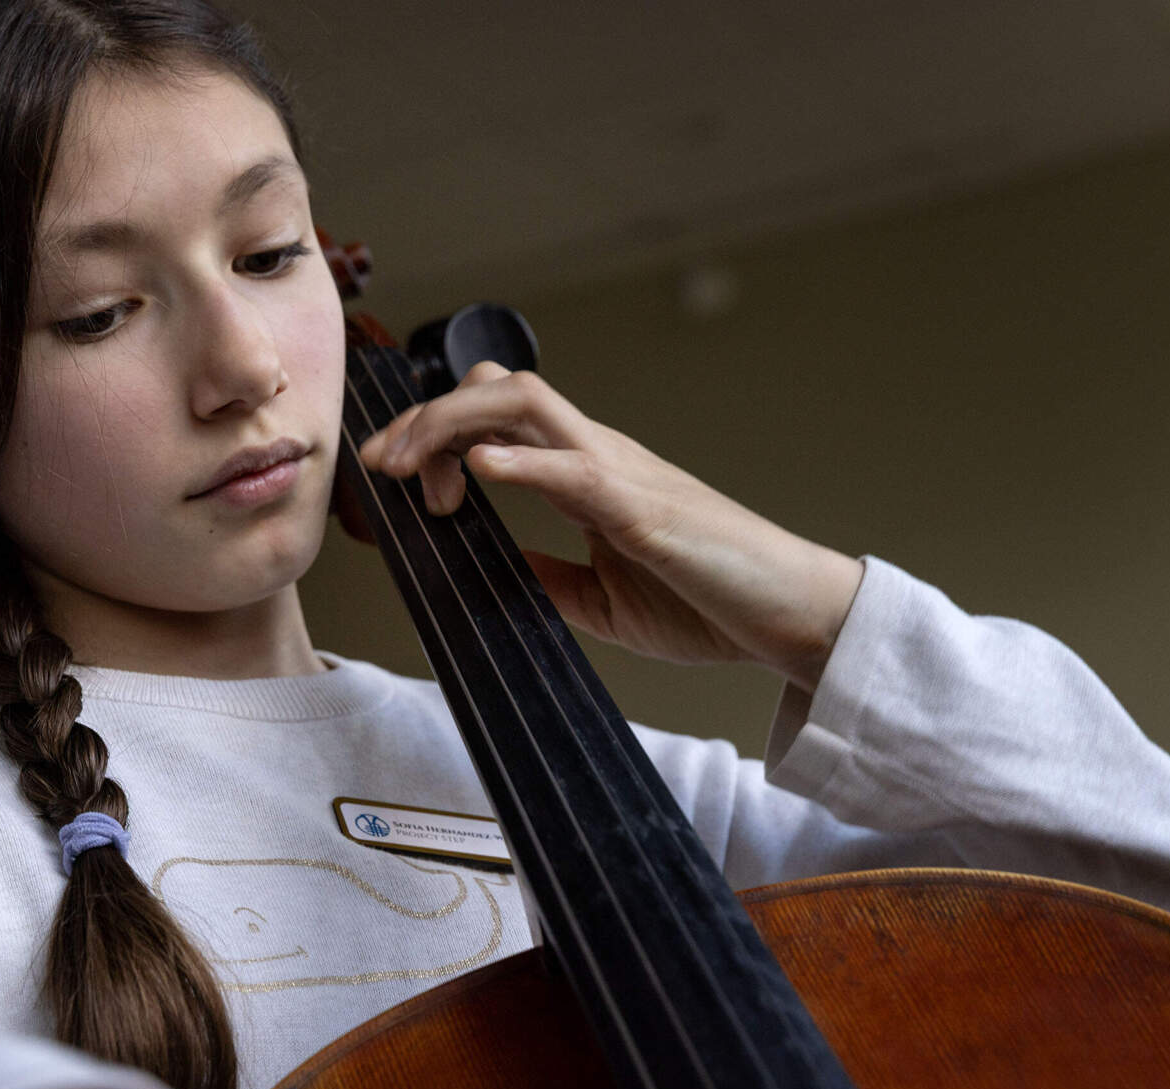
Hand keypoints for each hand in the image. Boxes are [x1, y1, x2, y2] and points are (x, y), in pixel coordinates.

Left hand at [356, 363, 863, 691]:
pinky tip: (478, 469)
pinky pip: (572, 466)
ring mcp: (620, 472)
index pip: (496, 420)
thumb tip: (492, 567)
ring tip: (410, 466)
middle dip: (424, 418)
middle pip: (495, 392)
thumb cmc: (711, 601)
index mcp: (585, 474)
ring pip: (522, 405)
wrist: (789, 615)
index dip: (436, 438)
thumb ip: (549, 578)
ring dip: (450, 425)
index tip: (402, 487)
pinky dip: (519, 461)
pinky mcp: (642, 507)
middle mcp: (597, 455)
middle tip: (380, 465)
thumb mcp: (602, 600)